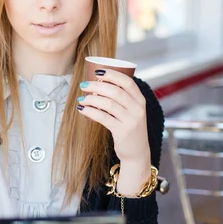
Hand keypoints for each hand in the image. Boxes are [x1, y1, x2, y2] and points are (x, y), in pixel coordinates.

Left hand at [77, 70, 151, 194]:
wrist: (137, 152)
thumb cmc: (131, 128)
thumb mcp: (133, 111)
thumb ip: (123, 98)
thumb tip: (99, 83)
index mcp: (140, 100)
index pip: (127, 82)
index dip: (112, 74)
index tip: (98, 71)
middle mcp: (138, 109)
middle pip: (116, 92)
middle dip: (97, 85)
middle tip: (84, 84)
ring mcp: (131, 121)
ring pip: (108, 104)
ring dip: (92, 99)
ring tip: (82, 98)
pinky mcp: (122, 132)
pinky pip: (103, 118)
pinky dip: (90, 111)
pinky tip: (82, 109)